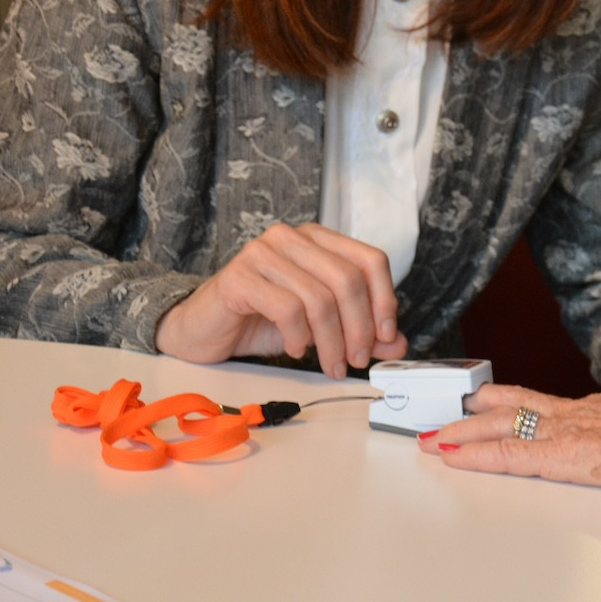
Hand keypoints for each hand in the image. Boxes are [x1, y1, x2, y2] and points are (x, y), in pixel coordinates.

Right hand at [154, 222, 407, 377]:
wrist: (203, 330)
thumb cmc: (262, 320)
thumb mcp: (319, 327)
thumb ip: (359, 331)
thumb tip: (397, 343)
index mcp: (319, 240)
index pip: (370, 260)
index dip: (385, 299)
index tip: (386, 335)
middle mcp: (293, 238)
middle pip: (348, 280)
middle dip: (359, 328)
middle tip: (357, 360)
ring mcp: (264, 252)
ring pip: (319, 298)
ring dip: (331, 341)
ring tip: (329, 363)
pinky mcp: (239, 276)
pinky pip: (287, 308)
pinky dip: (298, 337)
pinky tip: (295, 350)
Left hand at [418, 383, 600, 505]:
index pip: (549, 406)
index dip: (515, 404)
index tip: (492, 403)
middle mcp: (581, 415)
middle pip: (519, 406)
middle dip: (479, 410)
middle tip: (448, 411)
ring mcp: (570, 431)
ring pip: (505, 426)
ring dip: (466, 431)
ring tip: (436, 435)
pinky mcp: (563, 456)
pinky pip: (511, 454)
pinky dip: (477, 454)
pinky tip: (454, 455)